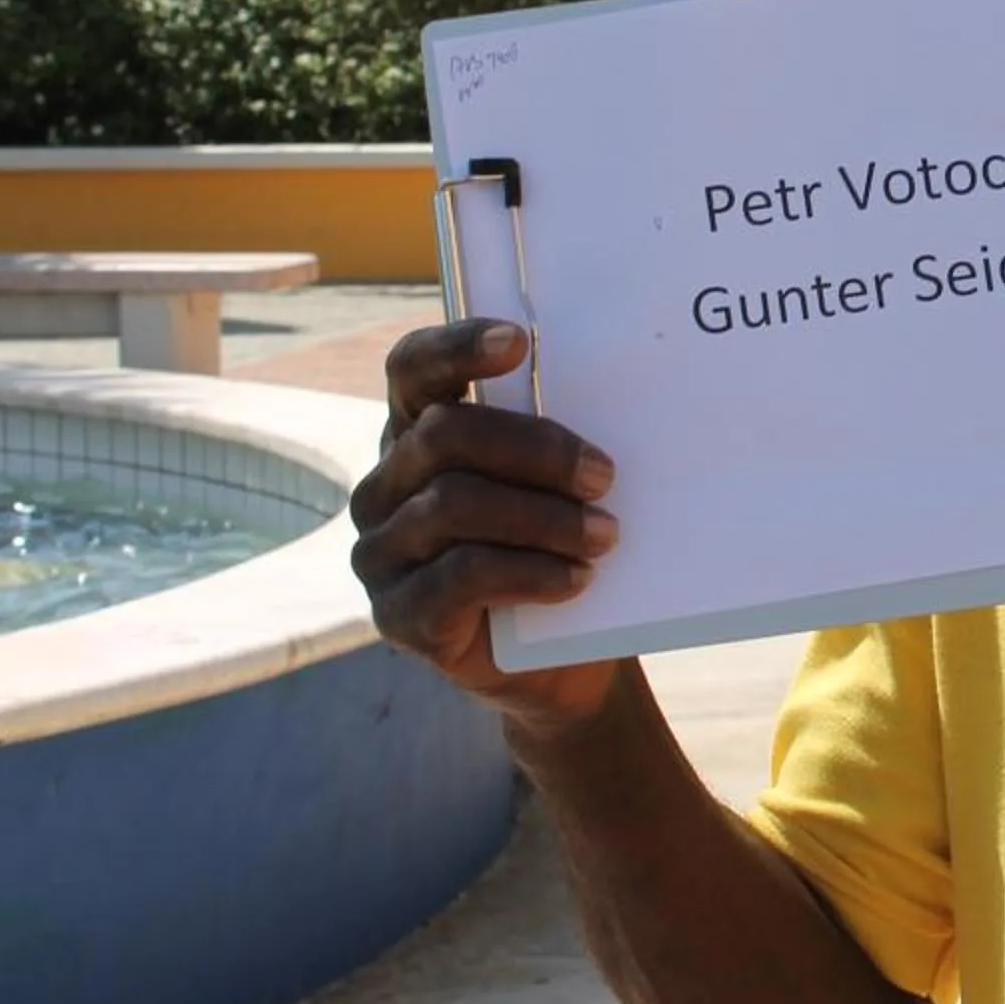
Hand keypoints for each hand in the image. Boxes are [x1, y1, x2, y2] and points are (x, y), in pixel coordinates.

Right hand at [347, 317, 626, 736]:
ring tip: (606, 536)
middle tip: (604, 475)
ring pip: (454, 506)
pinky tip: (575, 579)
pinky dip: (529, 572)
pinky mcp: (397, 615)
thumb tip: (623, 392)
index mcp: (417, 433)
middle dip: (536, 450)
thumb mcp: (558, 487)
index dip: (456, 348)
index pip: (413, 369)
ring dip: (544, 518)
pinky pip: (460, 576)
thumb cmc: (559, 548)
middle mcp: (385, 486)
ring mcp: (381, 552)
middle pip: (445, 435)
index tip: (520, 344)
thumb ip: (555, 441)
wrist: (558, 659)